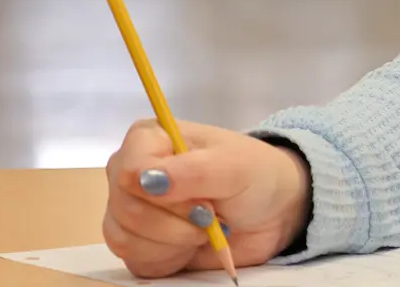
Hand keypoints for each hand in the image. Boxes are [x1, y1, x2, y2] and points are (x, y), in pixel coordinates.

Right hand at [102, 118, 311, 277]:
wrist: (272, 212)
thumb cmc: (255, 176)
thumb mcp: (236, 166)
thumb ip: (195, 171)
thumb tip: (147, 181)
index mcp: (148, 139)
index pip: (129, 171)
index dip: (164, 194)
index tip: (203, 199)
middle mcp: (130, 173)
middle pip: (127, 209)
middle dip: (176, 221)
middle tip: (211, 214)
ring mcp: (129, 209)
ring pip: (126, 239)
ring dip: (175, 242)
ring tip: (205, 228)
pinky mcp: (137, 243)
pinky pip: (135, 260)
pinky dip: (169, 258)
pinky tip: (191, 245)